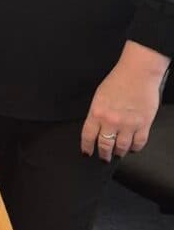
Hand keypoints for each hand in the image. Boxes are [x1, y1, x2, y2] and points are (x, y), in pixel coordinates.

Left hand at [79, 41, 168, 160]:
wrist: (138, 73)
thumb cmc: (119, 80)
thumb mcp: (99, 96)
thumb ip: (97, 113)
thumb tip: (96, 128)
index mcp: (97, 112)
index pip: (88, 136)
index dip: (87, 147)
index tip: (87, 152)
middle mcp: (111, 121)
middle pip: (105, 145)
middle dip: (103, 154)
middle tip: (104, 157)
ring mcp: (128, 124)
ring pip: (122, 147)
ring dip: (119, 152)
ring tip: (118, 153)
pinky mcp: (143, 124)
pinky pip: (139, 143)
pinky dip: (135, 148)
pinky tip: (133, 147)